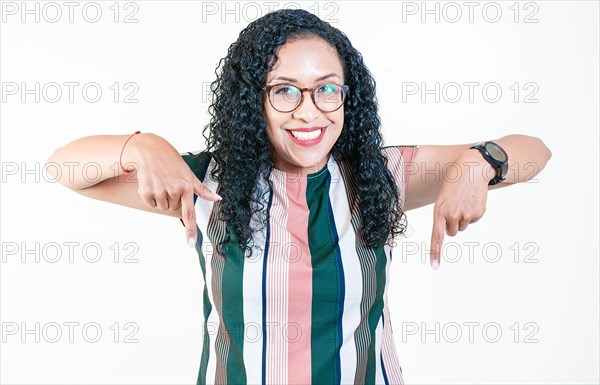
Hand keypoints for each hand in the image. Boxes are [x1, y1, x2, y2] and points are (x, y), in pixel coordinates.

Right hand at [125, 133, 220, 246]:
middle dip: (173, 200)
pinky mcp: (146, 192)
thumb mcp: (189, 174)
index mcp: (186, 187)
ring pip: (163, 207)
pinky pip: (151, 203)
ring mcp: (159, 191)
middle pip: (174, 209)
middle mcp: (173, 191)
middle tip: (171, 184)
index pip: (189, 213)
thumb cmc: (172, 162)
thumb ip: (202, 190)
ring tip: (162, 183)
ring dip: (162, 198)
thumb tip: (217, 198)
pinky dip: (152, 197)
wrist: (150, 151)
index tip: (191, 243)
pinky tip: (154, 184)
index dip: (190, 230)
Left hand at [429, 153, 490, 269]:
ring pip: (462, 227)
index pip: (437, 236)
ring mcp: (466, 215)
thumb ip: (443, 215)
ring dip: (463, 217)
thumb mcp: (442, 198)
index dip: (436, 252)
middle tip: (454, 206)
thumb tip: (452, 230)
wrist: (472, 169)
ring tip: (463, 201)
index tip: (435, 266)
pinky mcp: (478, 214)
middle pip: (452, 232)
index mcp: (439, 211)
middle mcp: (452, 215)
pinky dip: (473, 213)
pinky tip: (472, 200)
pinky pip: (473, 221)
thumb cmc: (454, 183)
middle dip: (453, 223)